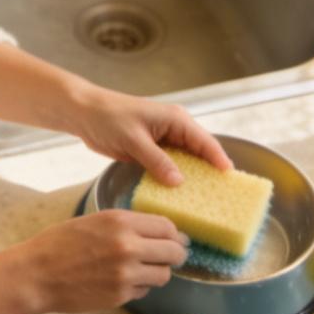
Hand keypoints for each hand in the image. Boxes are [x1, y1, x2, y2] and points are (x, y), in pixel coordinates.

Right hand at [9, 210, 189, 312]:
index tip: (174, 239)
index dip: (174, 234)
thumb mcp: (94, 222)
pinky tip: (121, 282)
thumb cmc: (58, 244)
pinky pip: (144, 291)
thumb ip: (126, 226)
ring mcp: (126, 274)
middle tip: (170, 257)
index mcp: (120, 222)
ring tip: (143, 271)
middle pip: (174, 251)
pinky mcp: (120, 295)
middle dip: (175, 255)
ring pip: (164, 275)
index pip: (167, 226)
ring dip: (158, 273)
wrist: (36, 274)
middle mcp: (128, 246)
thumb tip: (157, 233)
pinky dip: (139, 287)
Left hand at [64, 85, 232, 181]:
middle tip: (221, 195)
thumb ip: (157, 161)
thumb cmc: (108, 118)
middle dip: (209, 172)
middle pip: (199, 152)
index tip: (230, 178)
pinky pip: (169, 165)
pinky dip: (174, 178)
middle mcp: (174, 128)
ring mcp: (163, 140)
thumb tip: (179, 182)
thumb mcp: (134, 140)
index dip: (219, 159)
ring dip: (191, 177)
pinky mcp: (151, 149)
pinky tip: (178, 195)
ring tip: (203, 200)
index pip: (205, 141)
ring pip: (185, 161)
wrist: (83, 113)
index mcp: (175, 119)